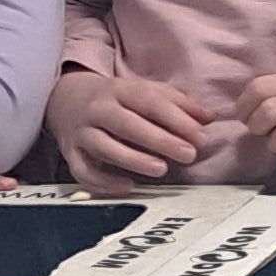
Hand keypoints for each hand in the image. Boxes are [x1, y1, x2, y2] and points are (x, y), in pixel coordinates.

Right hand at [49, 66, 208, 192]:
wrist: (66, 98)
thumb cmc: (116, 98)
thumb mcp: (146, 91)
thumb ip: (178, 103)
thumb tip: (209, 118)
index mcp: (120, 90)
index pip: (149, 102)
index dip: (176, 119)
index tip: (200, 136)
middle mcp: (98, 109)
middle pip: (127, 124)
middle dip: (160, 140)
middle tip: (188, 155)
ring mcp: (82, 132)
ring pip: (104, 146)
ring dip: (133, 159)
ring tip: (161, 169)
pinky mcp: (70, 153)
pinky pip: (83, 170)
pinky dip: (103, 181)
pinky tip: (128, 186)